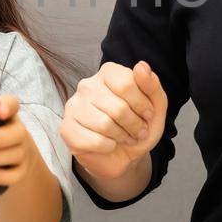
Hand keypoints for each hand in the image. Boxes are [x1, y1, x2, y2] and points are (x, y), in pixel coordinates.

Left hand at [0, 70, 38, 189]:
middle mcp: (17, 131)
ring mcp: (21, 152)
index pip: (13, 105)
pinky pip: (16, 174)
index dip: (8, 106)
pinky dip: (3, 176)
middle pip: (15, 133)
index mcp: (6, 115)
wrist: (15, 160)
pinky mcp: (20, 170)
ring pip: (14, 154)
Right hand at [58, 61, 167, 181]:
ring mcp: (74, 106)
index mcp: (107, 73)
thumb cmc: (136, 126)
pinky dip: (108, 147)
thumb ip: (152, 85)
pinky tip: (109, 144)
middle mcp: (87, 85)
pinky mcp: (67, 128)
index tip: (147, 115)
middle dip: (134, 125)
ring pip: (105, 124)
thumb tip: (142, 66)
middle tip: (138, 131)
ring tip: (125, 138)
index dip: (142, 105)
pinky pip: (94, 141)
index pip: (126, 84)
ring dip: (122, 136)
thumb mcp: (154, 106)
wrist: (122, 155)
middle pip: (118, 107)